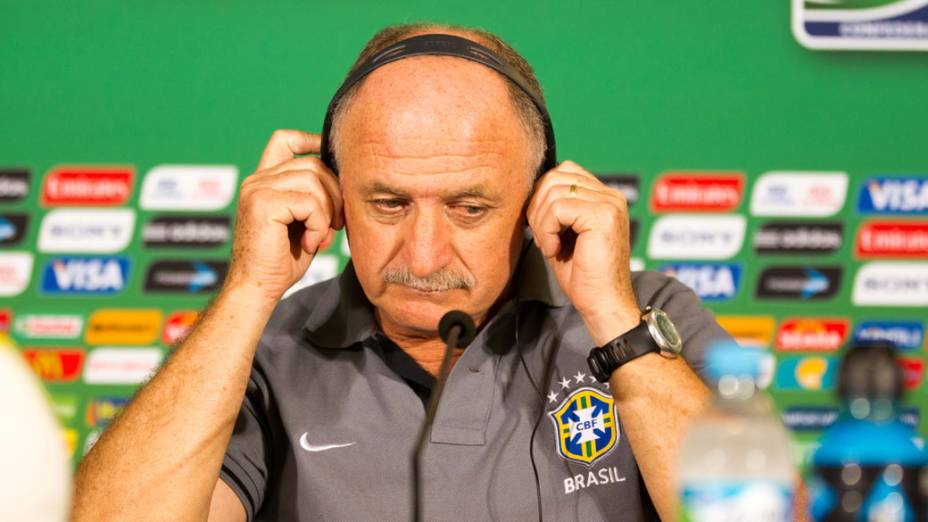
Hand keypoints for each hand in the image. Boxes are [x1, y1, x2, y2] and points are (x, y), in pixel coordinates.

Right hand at [225, 130, 343, 301]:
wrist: (257, 289)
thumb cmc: (282, 261)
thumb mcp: (303, 222)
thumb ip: (314, 198)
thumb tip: (345, 179)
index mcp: (264, 181)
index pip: (284, 140)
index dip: (311, 140)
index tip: (334, 160)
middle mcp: (257, 180)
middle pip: (312, 164)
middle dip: (335, 193)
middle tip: (336, 223)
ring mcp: (257, 190)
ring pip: (313, 180)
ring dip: (328, 210)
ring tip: (322, 234)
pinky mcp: (262, 205)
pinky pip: (309, 202)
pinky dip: (318, 224)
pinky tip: (310, 243)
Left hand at [526, 161, 639, 343]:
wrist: (602, 303)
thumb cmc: (583, 275)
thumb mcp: (564, 233)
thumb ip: (555, 208)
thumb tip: (531, 190)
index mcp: (605, 196)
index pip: (564, 171)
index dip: (543, 196)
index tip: (543, 227)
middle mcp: (611, 195)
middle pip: (555, 177)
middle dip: (537, 207)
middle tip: (543, 238)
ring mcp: (609, 204)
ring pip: (553, 192)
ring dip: (541, 222)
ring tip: (550, 246)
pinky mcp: (603, 216)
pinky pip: (557, 209)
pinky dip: (547, 231)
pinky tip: (555, 250)